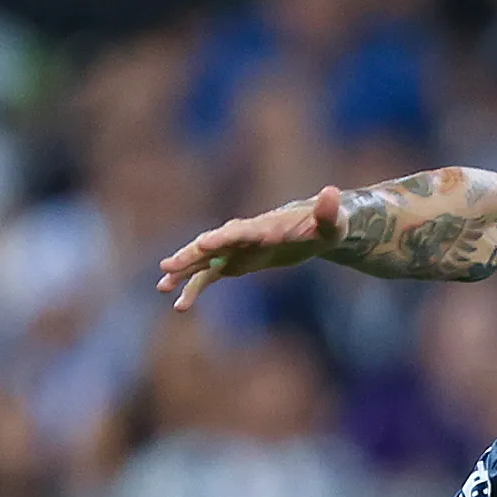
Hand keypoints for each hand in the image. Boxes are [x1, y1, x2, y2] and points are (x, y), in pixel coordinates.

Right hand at [157, 185, 345, 308]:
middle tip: (168, 266)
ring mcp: (237, 249)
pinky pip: (210, 276)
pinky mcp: (235, 262)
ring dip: (184, 272)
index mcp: (265, 228)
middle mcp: (245, 236)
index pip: (241, 232)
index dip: (224, 238)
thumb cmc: (328, 225)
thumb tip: (333, 192)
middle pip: (213, 244)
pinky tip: (179, 304)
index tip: (204, 243)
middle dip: (191, 254)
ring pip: (204, 260)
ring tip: (162, 287)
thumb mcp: (334, 222)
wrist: (315, 230)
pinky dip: (194, 287)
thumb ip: (329, 211)